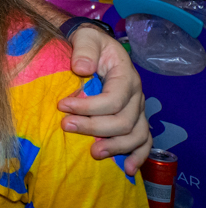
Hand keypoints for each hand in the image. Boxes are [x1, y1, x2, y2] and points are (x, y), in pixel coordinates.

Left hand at [57, 24, 150, 175]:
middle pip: (124, 120)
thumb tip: (82, 68)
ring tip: (94, 153)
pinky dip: (138, 156)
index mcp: (126, 75)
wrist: (96, 46)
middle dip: (94, 127)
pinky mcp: (134, 119)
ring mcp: (137, 109)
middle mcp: (136, 95)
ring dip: (116, 146)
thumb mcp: (85, 37)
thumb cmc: (89, 43)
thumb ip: (84, 49)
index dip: (89, 107)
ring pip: (136, 135)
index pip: (114, 99)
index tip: (62, 106)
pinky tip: (128, 169)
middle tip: (66, 126)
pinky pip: (144, 141)